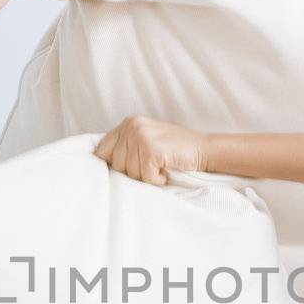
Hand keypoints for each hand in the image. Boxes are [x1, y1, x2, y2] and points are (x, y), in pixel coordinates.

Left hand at [93, 115, 207, 184]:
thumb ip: (125, 146)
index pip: (102, 150)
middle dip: (132, 172)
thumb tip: (100, 163)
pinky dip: (156, 179)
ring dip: (146, 176)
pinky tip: (165, 170)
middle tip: (151, 165)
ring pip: (129, 173)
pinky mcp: (151, 150)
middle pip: (115, 165)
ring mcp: (141, 137)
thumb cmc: (174, 150)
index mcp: (128, 123)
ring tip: (160, 166)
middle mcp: (132, 127)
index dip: (111, 165)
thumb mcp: (146, 140)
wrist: (203, 149)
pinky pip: (144, 177)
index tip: (127, 169)